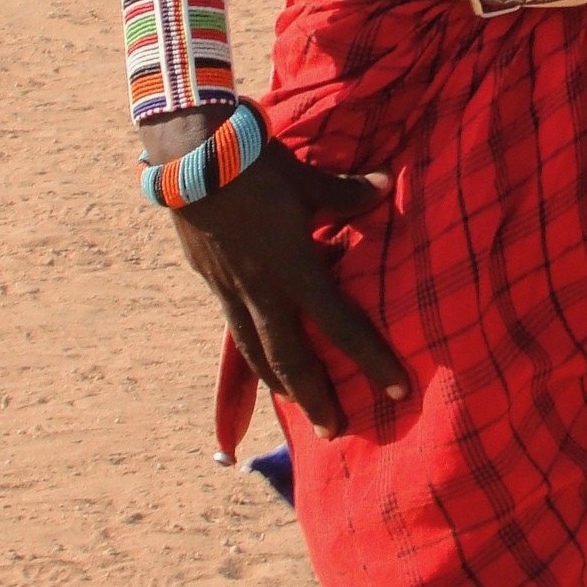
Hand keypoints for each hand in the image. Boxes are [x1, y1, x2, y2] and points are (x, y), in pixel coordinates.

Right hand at [164, 137, 407, 439]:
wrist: (189, 156)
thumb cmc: (256, 164)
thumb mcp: (309, 179)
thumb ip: (348, 193)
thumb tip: (386, 185)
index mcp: (294, 268)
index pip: (341, 325)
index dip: (371, 359)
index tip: (396, 389)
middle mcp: (261, 289)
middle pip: (290, 358)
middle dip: (314, 397)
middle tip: (335, 430)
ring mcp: (230, 288)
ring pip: (255, 349)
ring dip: (277, 382)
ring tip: (294, 404)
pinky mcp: (210, 279)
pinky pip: (236, 327)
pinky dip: (251, 349)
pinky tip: (258, 352)